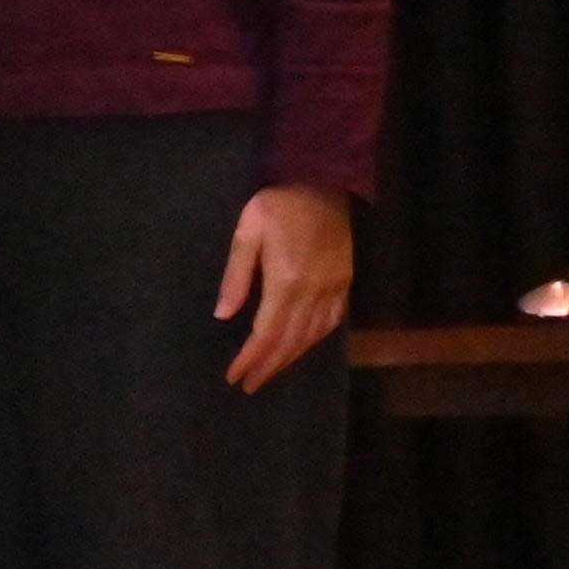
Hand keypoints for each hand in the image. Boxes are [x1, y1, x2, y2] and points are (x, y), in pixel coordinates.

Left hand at [214, 182, 359, 395]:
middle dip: (269, 365)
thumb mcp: (247, 231)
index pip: (267, 332)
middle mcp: (314, 291)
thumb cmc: (278, 204)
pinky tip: (301, 346)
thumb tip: (224, 314)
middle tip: (250, 385)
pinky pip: (331, 321)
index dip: (251, 357)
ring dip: (291, 358)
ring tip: (269, 372)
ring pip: (313, 335)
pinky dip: (314, 340)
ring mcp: (334, 288)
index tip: (235, 376)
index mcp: (287, 281)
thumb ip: (237, 275)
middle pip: (290, 340)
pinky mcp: (344, 281)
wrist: (324, 183)